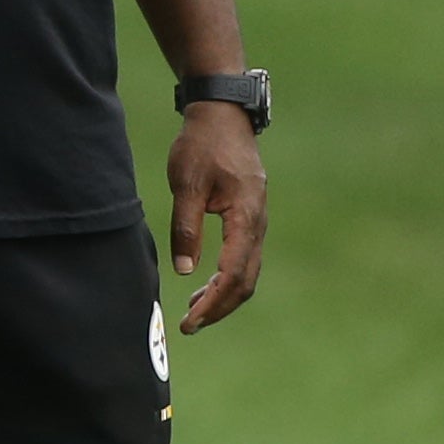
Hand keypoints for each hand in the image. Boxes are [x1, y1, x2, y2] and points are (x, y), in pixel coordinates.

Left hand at [166, 105, 265, 331]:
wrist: (223, 118)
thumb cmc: (202, 147)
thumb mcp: (186, 184)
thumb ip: (186, 227)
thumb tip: (185, 270)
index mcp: (246, 218)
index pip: (232, 273)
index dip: (213, 302)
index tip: (191, 320)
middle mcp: (258, 225)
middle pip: (245, 281)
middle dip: (219, 307)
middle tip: (190, 325)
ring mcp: (257, 223)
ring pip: (247, 272)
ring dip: (223, 295)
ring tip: (193, 310)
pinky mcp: (250, 219)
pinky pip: (244, 258)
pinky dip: (226, 278)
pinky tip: (203, 284)